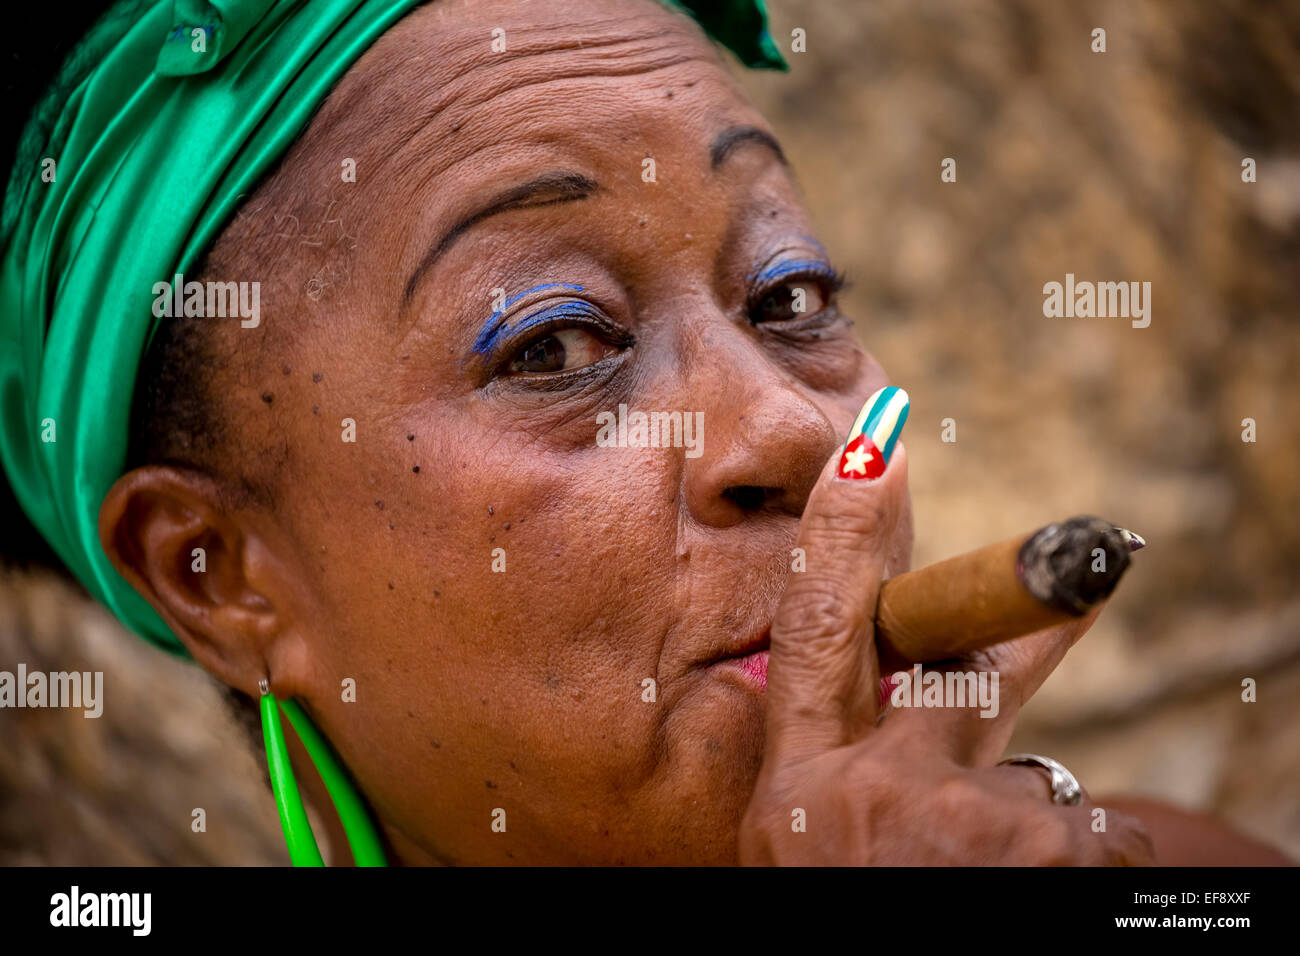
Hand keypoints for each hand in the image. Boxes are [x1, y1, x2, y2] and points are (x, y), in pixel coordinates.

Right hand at [738, 443, 1154, 864]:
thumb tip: (889, 711)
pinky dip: (1079, 863)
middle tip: (1095, 559)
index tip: (875, 448)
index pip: (814, 632)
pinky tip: (1038, 888)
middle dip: (1024, 618)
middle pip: (961, 667)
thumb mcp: (803, 857)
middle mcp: (867, 792)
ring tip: (1002, 878)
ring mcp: (959, 820)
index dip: (844, 536)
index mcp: (793, 793)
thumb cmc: (843, 923)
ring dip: (1026, 825)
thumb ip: (834, 779)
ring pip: (1032, 775)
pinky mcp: (1045, 854)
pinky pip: (1098, 832)